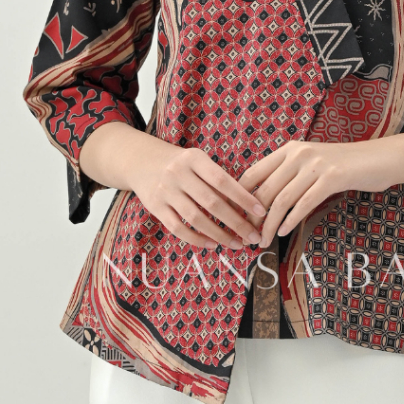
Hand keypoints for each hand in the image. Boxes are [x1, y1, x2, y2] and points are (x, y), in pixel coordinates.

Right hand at [128, 139, 266, 251]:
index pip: (223, 181)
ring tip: (236, 244)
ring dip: (219, 234)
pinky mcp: (155, 207)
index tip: (261, 212)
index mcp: (194, 159)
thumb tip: (246, 205)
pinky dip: (196, 239)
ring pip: (196, 218)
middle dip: (236, 222)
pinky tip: (212, 245)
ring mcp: (165, 191)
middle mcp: (178, 173)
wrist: (141, 161)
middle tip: (253, 237)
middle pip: (212, 202)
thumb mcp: (198, 161)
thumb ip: (217, 179)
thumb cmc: (181, 164)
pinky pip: (178, 228)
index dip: (243, 197)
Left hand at [237, 140, 381, 246]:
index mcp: (289, 148)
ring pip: (282, 200)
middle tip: (248, 236)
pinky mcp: (331, 178)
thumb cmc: (342, 165)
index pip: (254, 173)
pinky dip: (290, 220)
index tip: (236, 218)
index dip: (240, 197)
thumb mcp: (310, 162)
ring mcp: (315, 164)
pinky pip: (304, 203)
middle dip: (252, 217)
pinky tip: (283, 233)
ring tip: (263, 241)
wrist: (377, 158)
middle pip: (265, 190)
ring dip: (269, 225)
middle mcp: (299, 153)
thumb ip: (288, 174)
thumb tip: (261, 200)